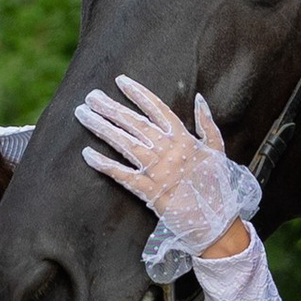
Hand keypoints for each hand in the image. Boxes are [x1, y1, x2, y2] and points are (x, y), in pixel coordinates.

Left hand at [75, 76, 259, 278]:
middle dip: (111, 108)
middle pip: (134, 123)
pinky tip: (87, 153)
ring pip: (124, 143)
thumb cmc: (217, 184)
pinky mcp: (148, 190)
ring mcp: (156, 170)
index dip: (138, 94)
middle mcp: (168, 150)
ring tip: (83, 114)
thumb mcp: (217, 149)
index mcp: (184, 138)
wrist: (215, 219)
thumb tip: (199, 99)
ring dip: (102, 128)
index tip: (121, 81)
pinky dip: (104, 164)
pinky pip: (122, 174)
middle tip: (91, 96)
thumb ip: (207, 123)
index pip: (157, 109)